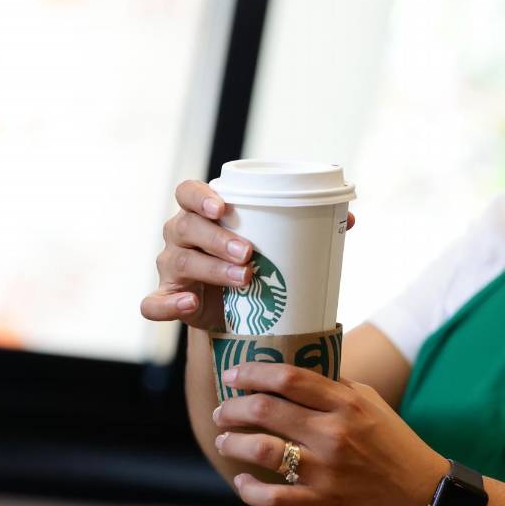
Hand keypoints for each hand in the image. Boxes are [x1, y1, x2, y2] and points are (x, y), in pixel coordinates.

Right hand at [140, 180, 354, 329]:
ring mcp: (171, 268)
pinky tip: (190, 303)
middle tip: (250, 253)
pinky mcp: (168, 300)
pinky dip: (168, 304)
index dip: (200, 195)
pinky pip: (154, 303)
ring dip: (211, 269)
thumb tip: (350, 219)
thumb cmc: (252, 264)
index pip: (187, 193)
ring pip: (180, 261)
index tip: (223, 207)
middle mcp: (180, 235)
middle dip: (218, 238)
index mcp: (201, 214)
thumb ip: (304, 230)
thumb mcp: (272, 245)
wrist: (235, 312)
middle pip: (186, 226)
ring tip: (244, 278)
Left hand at [212, 363, 444, 505]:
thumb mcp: (372, 404)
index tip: (233, 374)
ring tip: (224, 440)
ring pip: (260, 449)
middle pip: (265, 409)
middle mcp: (333, 433)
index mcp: (346, 404)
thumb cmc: (395, 445)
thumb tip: (296, 372)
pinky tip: (243, 481)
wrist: (422, 497)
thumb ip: (337, 387)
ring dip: (232, 442)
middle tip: (224, 410)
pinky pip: (270, 496)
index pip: (289, 378)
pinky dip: (248, 488)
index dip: (253, 372)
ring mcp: (325, 471)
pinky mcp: (321, 505)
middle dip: (233, 407)